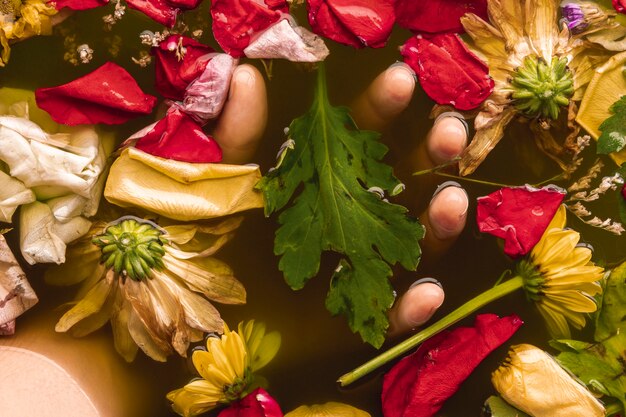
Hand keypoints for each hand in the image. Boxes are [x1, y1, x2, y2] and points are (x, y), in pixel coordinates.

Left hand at [212, 62, 468, 335]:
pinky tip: (425, 293)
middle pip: (402, 186)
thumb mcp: (210, 186)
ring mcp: (353, 271)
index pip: (357, 139)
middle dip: (430, 155)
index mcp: (316, 182)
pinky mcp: (350, 324)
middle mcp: (344, 220)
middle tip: (450, 131)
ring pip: (411, 247)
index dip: (380, 110)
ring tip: (451, 200)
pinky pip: (390, 319)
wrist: (182, 320)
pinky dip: (412, 310)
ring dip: (438, 225)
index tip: (403, 80)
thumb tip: (245, 75)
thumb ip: (230, 137)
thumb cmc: (194, 246)